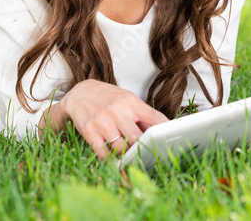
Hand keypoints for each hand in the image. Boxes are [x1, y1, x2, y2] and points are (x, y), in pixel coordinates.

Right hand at [47, 79, 168, 159]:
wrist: (79, 93)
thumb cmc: (107, 97)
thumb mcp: (127, 99)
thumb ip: (142, 115)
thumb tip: (160, 130)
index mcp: (130, 101)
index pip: (154, 117)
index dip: (165, 130)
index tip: (171, 138)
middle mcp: (117, 110)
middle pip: (138, 137)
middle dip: (144, 147)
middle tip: (148, 154)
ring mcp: (102, 121)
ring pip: (121, 148)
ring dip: (126, 155)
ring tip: (129, 155)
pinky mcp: (89, 131)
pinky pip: (104, 153)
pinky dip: (111, 159)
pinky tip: (114, 157)